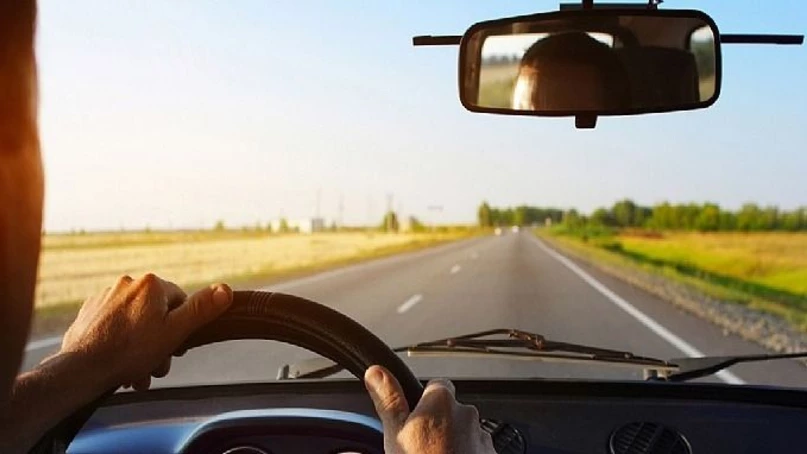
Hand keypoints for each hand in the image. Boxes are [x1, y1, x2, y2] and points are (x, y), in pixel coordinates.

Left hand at [59, 274, 232, 390]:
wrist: (82, 368)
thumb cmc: (129, 351)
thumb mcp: (175, 332)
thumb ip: (201, 309)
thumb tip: (226, 289)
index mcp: (152, 285)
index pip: (180, 302)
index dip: (180, 327)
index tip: (173, 346)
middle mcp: (128, 283)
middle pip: (157, 313)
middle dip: (159, 341)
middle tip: (154, 364)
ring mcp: (106, 297)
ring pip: (136, 321)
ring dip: (141, 345)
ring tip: (136, 369)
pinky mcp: (90, 311)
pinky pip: (115, 325)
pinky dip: (120, 341)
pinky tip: (119, 361)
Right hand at [364, 365, 495, 453]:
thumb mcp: (395, 434)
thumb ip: (389, 400)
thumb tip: (376, 372)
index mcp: (442, 401)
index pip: (436, 385)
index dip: (423, 402)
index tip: (413, 418)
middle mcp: (468, 414)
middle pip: (450, 412)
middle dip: (437, 426)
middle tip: (419, 448)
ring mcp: (482, 438)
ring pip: (462, 434)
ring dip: (452, 444)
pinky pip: (474, 452)